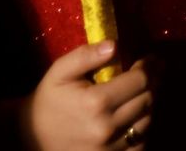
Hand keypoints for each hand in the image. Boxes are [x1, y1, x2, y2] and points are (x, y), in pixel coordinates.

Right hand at [17, 41, 152, 150]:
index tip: (152, 59)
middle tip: (153, 71)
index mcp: (96, 102)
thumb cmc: (48, 100)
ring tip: (143, 91)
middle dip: (153, 82)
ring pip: (147, 120)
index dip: (150, 67)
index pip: (140, 80)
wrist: (32, 137)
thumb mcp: (60, 72)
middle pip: (147, 99)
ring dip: (149, 103)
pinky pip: (140, 143)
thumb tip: (114, 45)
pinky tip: (134, 115)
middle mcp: (107, 127)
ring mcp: (111, 147)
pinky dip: (142, 127)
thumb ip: (86, 56)